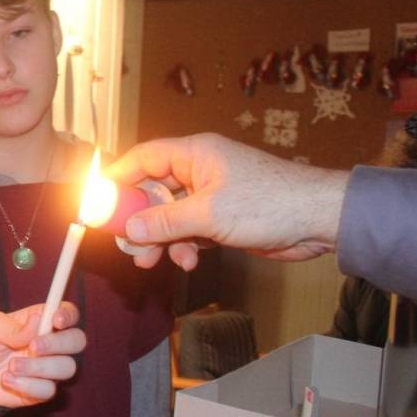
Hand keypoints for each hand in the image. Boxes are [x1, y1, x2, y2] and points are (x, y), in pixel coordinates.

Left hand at [0, 301, 83, 406]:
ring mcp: (49, 368)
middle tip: (33, 347)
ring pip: (67, 367)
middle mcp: (51, 344)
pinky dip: (27, 385)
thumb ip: (15, 326)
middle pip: (77, 341)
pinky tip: (7, 380)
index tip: (55, 320)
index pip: (68, 313)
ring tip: (11, 366)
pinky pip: (49, 390)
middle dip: (58, 344)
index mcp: (41, 321)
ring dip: (38, 367)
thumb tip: (38, 320)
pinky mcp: (42, 390)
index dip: (68, 315)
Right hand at [106, 133, 348, 269]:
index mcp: (194, 154)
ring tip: (155, 262)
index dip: (117, 179)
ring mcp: (210, 194)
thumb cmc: (270, 202)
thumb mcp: (208, 214)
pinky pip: (188, 229)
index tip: (98, 203)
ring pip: (168, 215)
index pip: (142, 159)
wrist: (318, 220)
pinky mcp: (222, 217)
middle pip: (152, 191)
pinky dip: (183, 245)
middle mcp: (199, 170)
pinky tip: (188, 261)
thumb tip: (129, 228)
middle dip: (138, 220)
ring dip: (160, 239)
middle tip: (126, 244)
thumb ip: (164, 221)